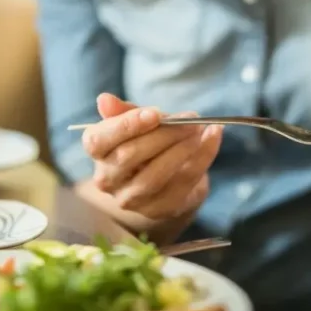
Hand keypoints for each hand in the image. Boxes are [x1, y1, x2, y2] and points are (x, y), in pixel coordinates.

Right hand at [81, 93, 221, 219]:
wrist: (166, 178)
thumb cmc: (147, 143)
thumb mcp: (136, 122)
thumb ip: (124, 111)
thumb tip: (104, 100)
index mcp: (98, 152)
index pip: (99, 141)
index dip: (126, 126)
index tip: (155, 113)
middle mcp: (107, 179)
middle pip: (130, 156)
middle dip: (163, 134)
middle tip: (190, 118)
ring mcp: (131, 199)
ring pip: (155, 175)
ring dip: (182, 149)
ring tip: (200, 129)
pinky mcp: (158, 209)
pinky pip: (182, 184)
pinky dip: (202, 158)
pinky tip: (212, 138)